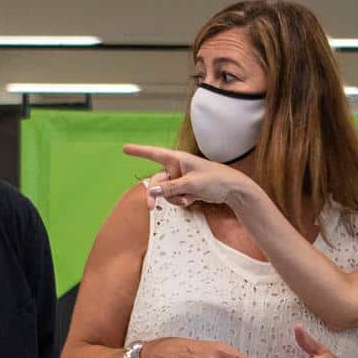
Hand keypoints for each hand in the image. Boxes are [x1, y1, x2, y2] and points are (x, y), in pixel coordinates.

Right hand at [121, 144, 258, 210]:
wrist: (232, 189)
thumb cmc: (215, 179)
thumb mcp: (191, 184)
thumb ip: (170, 188)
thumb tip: (151, 191)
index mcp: (177, 159)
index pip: (154, 153)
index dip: (139, 151)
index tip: (125, 149)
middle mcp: (176, 168)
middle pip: (156, 181)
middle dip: (155, 194)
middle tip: (150, 208)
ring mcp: (180, 179)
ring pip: (165, 192)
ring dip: (173, 199)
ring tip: (188, 198)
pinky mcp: (185, 189)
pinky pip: (174, 197)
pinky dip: (181, 201)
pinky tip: (193, 200)